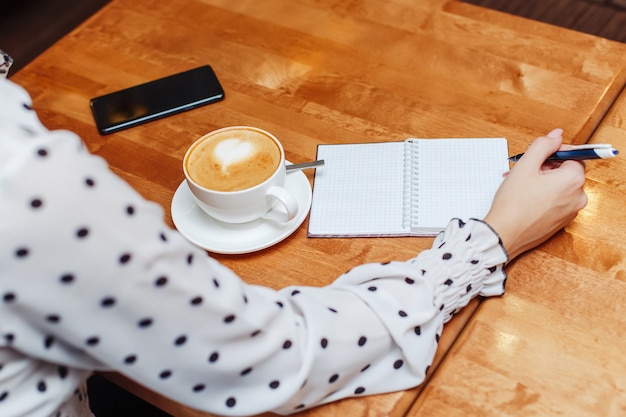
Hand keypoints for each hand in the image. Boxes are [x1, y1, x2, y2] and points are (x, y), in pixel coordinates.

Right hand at [484, 129, 587, 259]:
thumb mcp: (525, 165)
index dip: (554, 152)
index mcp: (573, 180)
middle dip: (546, 168)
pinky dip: (544, 196)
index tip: (538, 155)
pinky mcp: (561, 222)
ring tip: (520, 185)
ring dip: (543, 182)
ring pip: (560, 187)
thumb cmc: (513, 203)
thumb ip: (543, 146)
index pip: (573, 156)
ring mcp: (571, 212)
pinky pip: (556, 202)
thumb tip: (556, 135)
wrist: (504, 234)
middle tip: (524, 170)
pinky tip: (525, 198)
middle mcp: (578, 197)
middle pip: (567, 172)